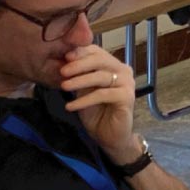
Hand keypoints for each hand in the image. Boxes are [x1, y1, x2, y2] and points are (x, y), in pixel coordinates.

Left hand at [60, 45, 136, 162]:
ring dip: (79, 81)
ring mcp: (127, 83)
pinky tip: (70, 106)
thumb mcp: (83, 90)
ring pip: (100, 77)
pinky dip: (84, 100)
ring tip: (63, 87)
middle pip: (100, 60)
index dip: (80, 52)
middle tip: (62, 71)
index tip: (63, 56)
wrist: (110, 137)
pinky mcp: (127, 97)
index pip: (96, 52)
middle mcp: (123, 70)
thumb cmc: (96, 112)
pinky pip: (102, 95)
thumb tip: (63, 60)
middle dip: (79, 65)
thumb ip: (78, 75)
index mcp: (112, 65)